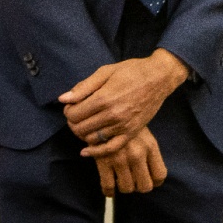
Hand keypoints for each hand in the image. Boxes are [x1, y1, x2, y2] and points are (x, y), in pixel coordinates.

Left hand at [60, 49, 189, 156]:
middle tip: (78, 115)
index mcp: (104, 98)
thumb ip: (84, 87)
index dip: (68, 110)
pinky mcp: (131, 132)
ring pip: (91, 139)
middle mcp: (112, 114)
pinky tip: (86, 151)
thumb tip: (63, 99)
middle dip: (73, 122)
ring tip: (86, 124)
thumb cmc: (132, 71)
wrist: (160, 77)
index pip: (73, 114)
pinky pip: (110, 148)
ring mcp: (122, 125)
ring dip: (83, 133)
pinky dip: (96, 152)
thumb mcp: (106, 71)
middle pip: (79, 128)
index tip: (72, 105)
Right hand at [94, 126, 167, 196]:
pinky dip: (109, 192)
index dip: (155, 182)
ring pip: (127, 188)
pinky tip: (110, 189)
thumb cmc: (126, 124)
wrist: (103, 113)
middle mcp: (137, 155)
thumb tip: (154, 176)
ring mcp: (120, 159)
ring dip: (125, 187)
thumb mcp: (144, 134)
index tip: (149, 180)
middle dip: (139, 187)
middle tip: (134, 182)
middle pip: (145, 186)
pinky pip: (108, 186)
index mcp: (150, 147)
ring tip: (122, 181)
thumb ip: (149, 153)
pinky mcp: (104, 162)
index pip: (160, 175)